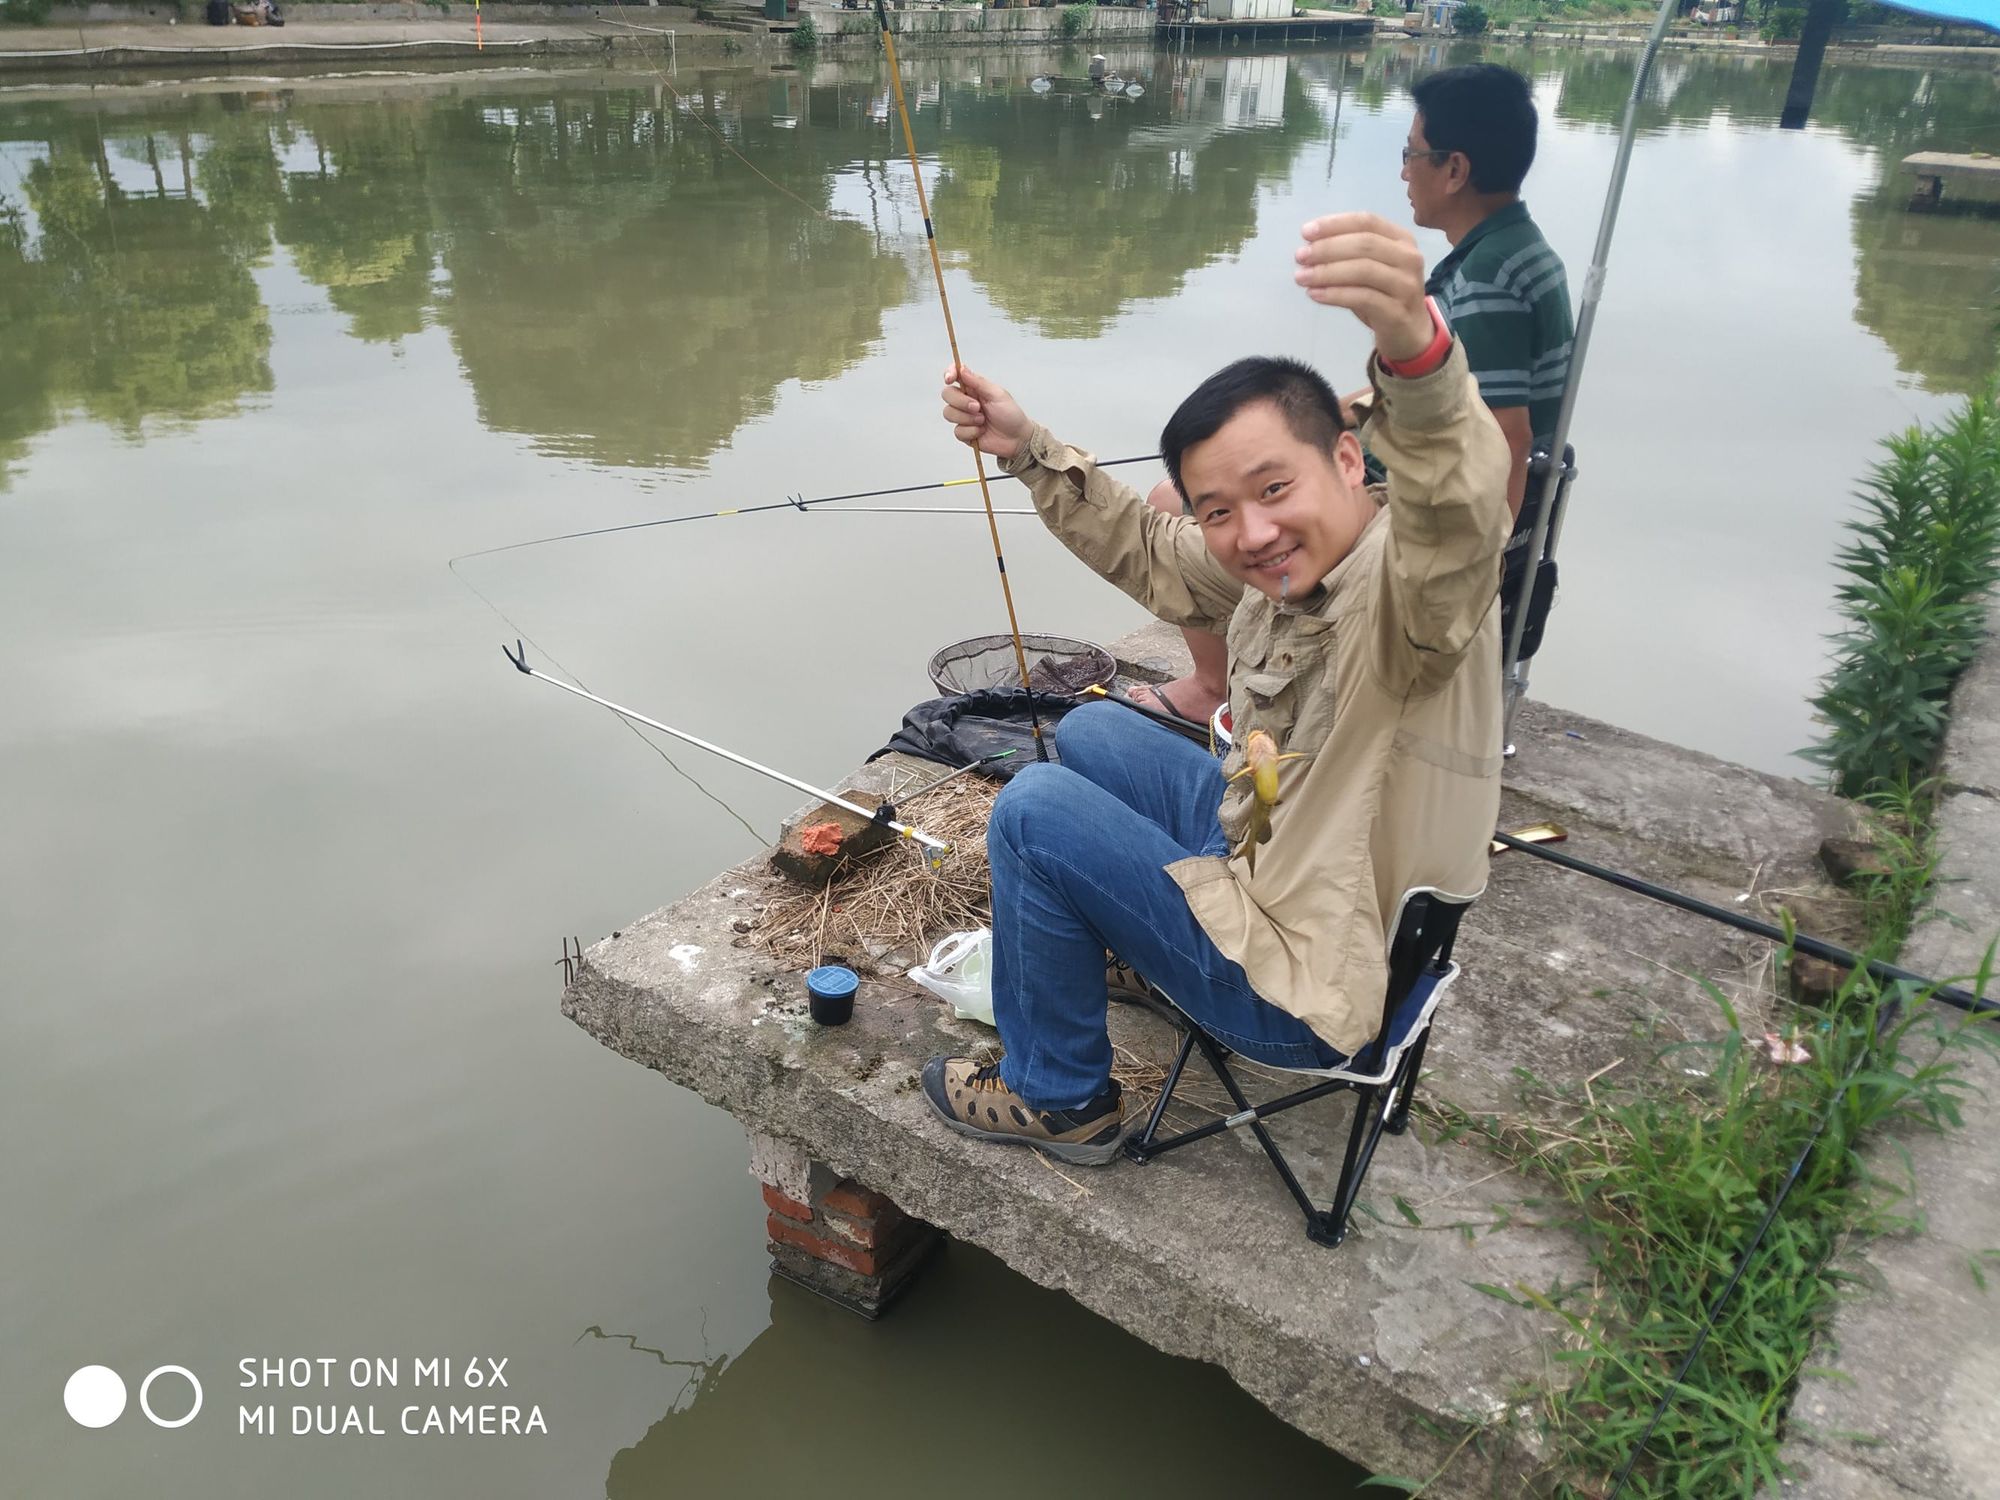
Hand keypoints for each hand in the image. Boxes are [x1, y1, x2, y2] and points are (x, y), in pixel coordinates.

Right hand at [940, 364, 1031, 461]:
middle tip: (978, 407)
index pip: (955, 375)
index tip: (950, 378)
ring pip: (948, 413)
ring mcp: (963, 417)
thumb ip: (979, 382)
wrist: (1017, 439)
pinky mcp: (964, 432)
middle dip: (961, 402)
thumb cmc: (1011, 415)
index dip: (949, 373)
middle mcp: (966, 400)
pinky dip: (971, 431)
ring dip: (967, 418)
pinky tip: (982, 431)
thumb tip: (962, 369)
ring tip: (983, 421)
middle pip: (947, 394)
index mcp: (974, 388)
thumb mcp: (998, 395)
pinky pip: (957, 431)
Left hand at [1293, 213, 1433, 364]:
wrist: (1409, 332)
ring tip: (1302, 277)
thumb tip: (1308, 248)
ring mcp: (1406, 285)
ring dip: (1327, 272)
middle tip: (1300, 257)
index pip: (1366, 221)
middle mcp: (1408, 258)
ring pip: (1363, 270)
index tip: (1306, 232)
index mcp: (1401, 239)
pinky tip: (1315, 294)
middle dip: (1327, 248)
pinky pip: (1362, 298)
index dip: (1335, 224)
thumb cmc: (1383, 294)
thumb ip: (1347, 254)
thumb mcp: (1369, 268)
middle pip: (1364, 244)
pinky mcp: (1397, 311)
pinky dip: (1335, 294)